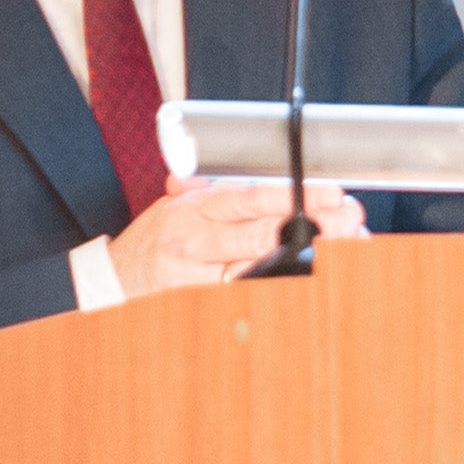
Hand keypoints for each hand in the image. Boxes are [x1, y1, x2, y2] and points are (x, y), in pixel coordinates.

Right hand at [110, 181, 362, 292]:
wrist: (114, 279)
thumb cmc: (159, 239)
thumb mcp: (181, 203)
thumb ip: (216, 186)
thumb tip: (255, 160)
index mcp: (196, 207)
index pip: (251, 197)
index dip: (295, 194)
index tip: (332, 192)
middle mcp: (196, 240)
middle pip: (261, 233)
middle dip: (310, 226)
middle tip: (349, 219)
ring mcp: (196, 276)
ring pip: (258, 268)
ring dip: (303, 259)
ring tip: (342, 249)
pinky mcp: (198, 303)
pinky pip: (244, 296)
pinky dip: (278, 287)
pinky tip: (307, 280)